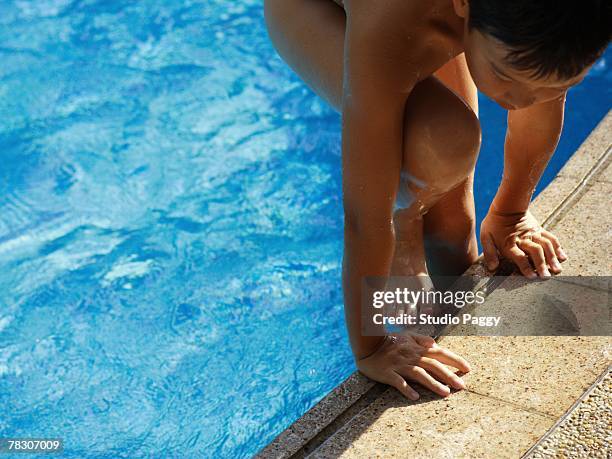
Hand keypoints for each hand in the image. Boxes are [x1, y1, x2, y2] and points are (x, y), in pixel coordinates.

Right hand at [356, 334, 470, 399]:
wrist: (367, 344)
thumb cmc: (389, 341)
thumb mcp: (407, 335)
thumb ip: (422, 339)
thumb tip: (435, 344)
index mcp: (417, 347)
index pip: (440, 353)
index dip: (455, 360)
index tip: (468, 369)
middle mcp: (410, 356)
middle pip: (433, 365)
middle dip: (449, 375)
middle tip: (462, 386)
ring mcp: (399, 365)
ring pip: (418, 374)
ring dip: (432, 383)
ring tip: (445, 393)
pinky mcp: (387, 373)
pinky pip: (397, 381)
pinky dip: (406, 388)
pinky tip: (414, 397)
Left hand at [480, 208, 566, 277]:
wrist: (506, 206)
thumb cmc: (494, 223)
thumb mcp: (486, 237)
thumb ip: (489, 253)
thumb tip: (492, 268)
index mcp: (509, 243)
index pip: (518, 256)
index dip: (525, 266)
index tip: (532, 276)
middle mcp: (523, 239)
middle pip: (535, 251)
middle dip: (541, 264)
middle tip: (546, 276)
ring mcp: (533, 234)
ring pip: (546, 245)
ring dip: (552, 258)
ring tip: (557, 270)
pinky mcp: (540, 229)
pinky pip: (551, 238)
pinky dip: (558, 248)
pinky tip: (563, 257)